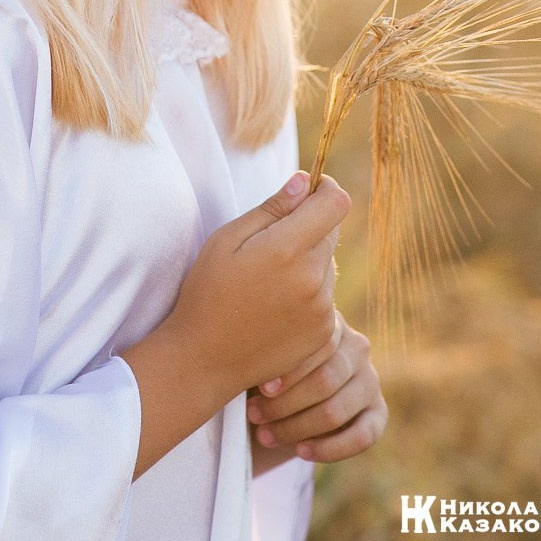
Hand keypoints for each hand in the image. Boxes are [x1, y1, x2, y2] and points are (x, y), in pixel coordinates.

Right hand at [164, 171, 349, 408]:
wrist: (205, 358)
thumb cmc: (208, 292)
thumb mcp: (228, 239)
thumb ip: (271, 208)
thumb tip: (303, 181)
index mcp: (288, 249)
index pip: (336, 203)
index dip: (324, 188)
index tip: (308, 189)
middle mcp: (314, 279)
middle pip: (332, 231)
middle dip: (310, 223)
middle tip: (272, 238)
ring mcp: (323, 310)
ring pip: (328, 264)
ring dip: (309, 259)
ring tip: (268, 279)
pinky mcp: (324, 333)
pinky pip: (326, 296)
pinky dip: (309, 290)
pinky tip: (274, 303)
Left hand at [246, 312, 387, 463]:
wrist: (283, 396)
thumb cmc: (267, 367)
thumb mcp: (266, 352)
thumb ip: (266, 348)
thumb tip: (249, 360)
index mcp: (330, 322)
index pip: (318, 344)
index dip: (289, 369)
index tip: (261, 388)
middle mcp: (357, 347)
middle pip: (325, 381)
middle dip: (285, 403)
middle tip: (253, 415)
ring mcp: (370, 380)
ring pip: (336, 411)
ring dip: (296, 427)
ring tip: (265, 435)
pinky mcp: (378, 412)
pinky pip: (362, 436)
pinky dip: (329, 448)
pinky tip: (301, 452)